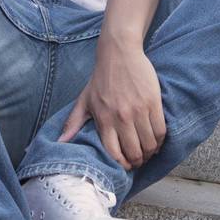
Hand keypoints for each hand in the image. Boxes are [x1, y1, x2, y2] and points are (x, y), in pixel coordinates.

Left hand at [58, 42, 166, 169]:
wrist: (119, 53)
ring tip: (149, 151)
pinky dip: (160, 140)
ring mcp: (138, 110)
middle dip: (138, 161)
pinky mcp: (153, 102)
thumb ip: (72, 122)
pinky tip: (156, 140)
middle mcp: (121, 118)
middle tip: (140, 160)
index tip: (127, 166)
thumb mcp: (84, 100)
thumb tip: (60, 142)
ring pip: (149, 144)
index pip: (114, 153)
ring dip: (151, 152)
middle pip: (135, 152)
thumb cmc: (101, 78)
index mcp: (104, 119)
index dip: (123, 165)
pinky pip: (160, 130)